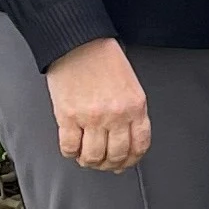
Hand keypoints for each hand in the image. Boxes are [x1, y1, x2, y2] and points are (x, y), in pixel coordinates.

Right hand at [45, 39, 150, 172]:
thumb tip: (127, 139)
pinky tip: (72, 147)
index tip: (125, 163)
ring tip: (86, 157)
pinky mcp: (68, 117)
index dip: (132, 160)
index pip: (140, 145)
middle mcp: (116, 115)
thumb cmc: (104, 60)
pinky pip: (69, 148)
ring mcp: (92, 118)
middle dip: (111, 165)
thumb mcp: (130, 85)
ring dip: (90, 162)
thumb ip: (131, 112)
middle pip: (116, 155)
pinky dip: (71, 153)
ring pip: (93, 157)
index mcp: (135, 106)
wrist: (79, 44)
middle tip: (104, 163)